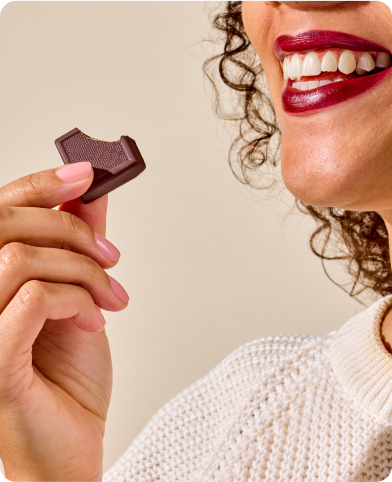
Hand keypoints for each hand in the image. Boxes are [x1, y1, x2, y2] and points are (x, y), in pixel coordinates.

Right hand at [0, 163, 127, 481]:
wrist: (72, 442)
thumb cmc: (69, 378)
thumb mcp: (80, 296)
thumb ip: (77, 246)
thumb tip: (89, 195)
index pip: (0, 210)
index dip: (41, 184)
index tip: (87, 172)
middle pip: (7, 226)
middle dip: (74, 231)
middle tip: (111, 256)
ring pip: (20, 259)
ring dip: (80, 271)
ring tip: (108, 297)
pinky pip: (29, 300)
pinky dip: (73, 299)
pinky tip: (94, 317)